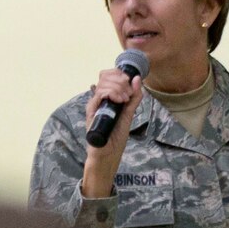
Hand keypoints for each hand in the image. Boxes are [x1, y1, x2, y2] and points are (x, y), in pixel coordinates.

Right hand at [80, 67, 144, 198]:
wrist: (108, 155)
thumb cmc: (116, 137)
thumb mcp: (129, 114)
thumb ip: (134, 98)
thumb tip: (137, 79)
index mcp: (107, 97)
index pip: (109, 75)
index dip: (119, 73)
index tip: (130, 81)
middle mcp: (99, 99)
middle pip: (104, 75)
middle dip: (120, 79)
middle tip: (128, 92)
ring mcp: (94, 105)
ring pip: (103, 83)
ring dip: (118, 87)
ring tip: (125, 99)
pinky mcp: (91, 112)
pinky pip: (99, 95)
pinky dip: (111, 94)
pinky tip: (120, 101)